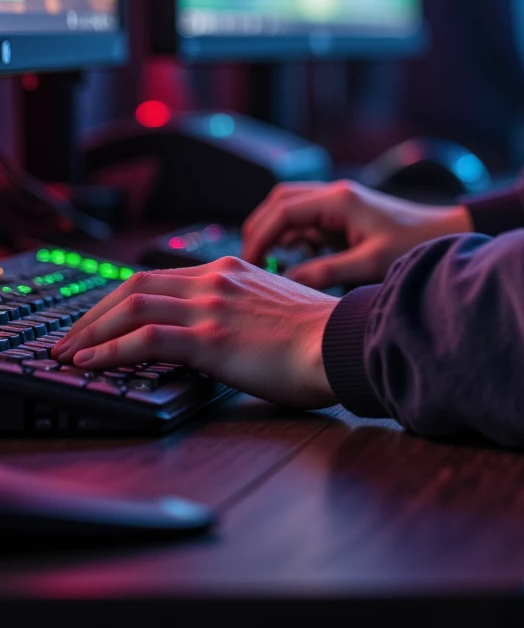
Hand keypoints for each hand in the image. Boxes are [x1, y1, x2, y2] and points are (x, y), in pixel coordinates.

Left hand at [52, 259, 336, 407]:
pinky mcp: (210, 336)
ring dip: (91, 332)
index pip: (158, 276)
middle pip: (135, 284)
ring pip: (131, 306)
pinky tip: (91, 364)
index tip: (100, 321)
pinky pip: (144, 338)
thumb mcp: (273, 308)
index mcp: (230, 270)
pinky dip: (109, 350)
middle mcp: (216, 279)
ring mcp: (211, 305)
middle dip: (95, 313)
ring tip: (70, 354)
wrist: (343, 342)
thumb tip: (223, 332)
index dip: (119, 298)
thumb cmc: (319, 336)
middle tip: (72, 339)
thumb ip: (242, 309)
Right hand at [241, 179, 472, 289]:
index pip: (283, 210)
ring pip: (293, 210)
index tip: (248, 262)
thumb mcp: (369, 264)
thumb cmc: (415, 245)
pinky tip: (298, 263)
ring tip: (271, 266)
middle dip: (262, 229)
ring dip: (278, 234)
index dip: (260, 235)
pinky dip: (296, 239)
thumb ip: (326, 272)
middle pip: (281, 202)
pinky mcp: (345, 217)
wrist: (446, 234)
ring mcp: (340, 204)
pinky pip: (309, 222)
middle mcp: (336, 195)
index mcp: (339, 200)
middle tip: (250, 262)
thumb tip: (288, 281)